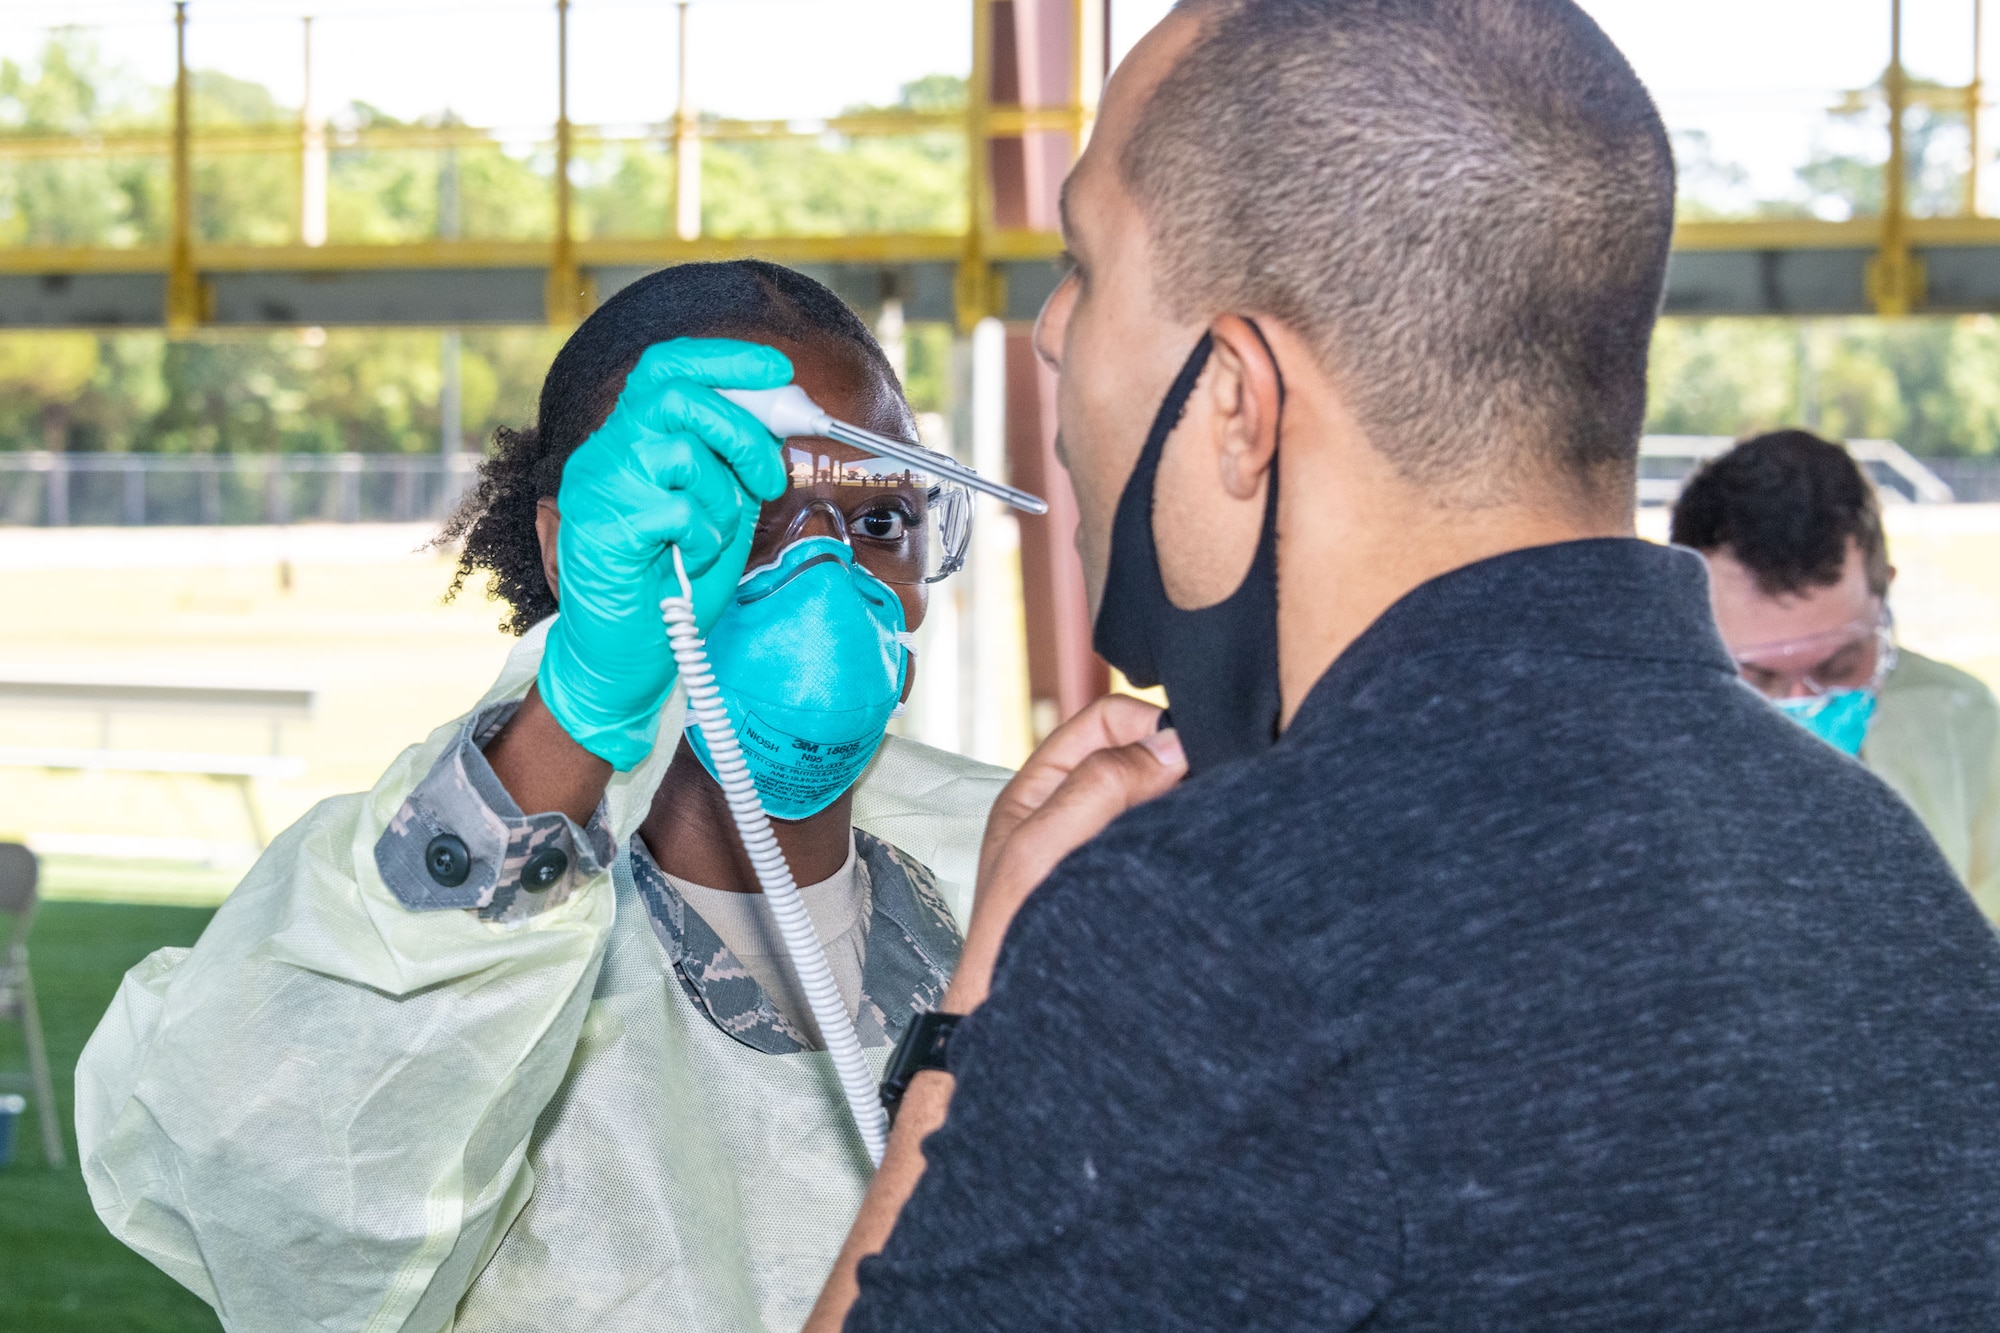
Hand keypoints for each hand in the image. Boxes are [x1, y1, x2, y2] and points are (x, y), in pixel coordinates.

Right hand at [539, 338, 792, 769]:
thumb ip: (736, 461)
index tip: (778, 371)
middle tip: (768, 477)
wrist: (625, 655)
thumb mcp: (718, 506)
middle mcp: (605, 451)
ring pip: (681, 452)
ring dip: (720, 498)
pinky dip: (702, 538)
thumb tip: (782, 413)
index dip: (724, 358)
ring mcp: (596, 486)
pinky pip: (676, 511)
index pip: (667, 365)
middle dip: (742, 430)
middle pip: (678, 396)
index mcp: (631, 437)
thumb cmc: (672, 580)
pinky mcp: (598, 526)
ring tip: (712, 536)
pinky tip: (688, 560)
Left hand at [946, 694, 1186, 1011]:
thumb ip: (1099, 786)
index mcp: (1039, 788)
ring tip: (1212, 819)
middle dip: (1177, 760)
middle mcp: (1073, 811)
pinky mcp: (1132, 885)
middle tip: (1211, 782)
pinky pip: (1170, 844)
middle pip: (1140, 755)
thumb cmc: (1013, 940)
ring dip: (1187, 803)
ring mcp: (1104, 849)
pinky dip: (1190, 841)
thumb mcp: (1043, 846)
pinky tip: (1207, 856)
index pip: (1106, 720)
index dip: (1150, 723)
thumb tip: (1168, 745)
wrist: (1025, 1025)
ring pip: (1160, 800)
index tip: (1191, 750)